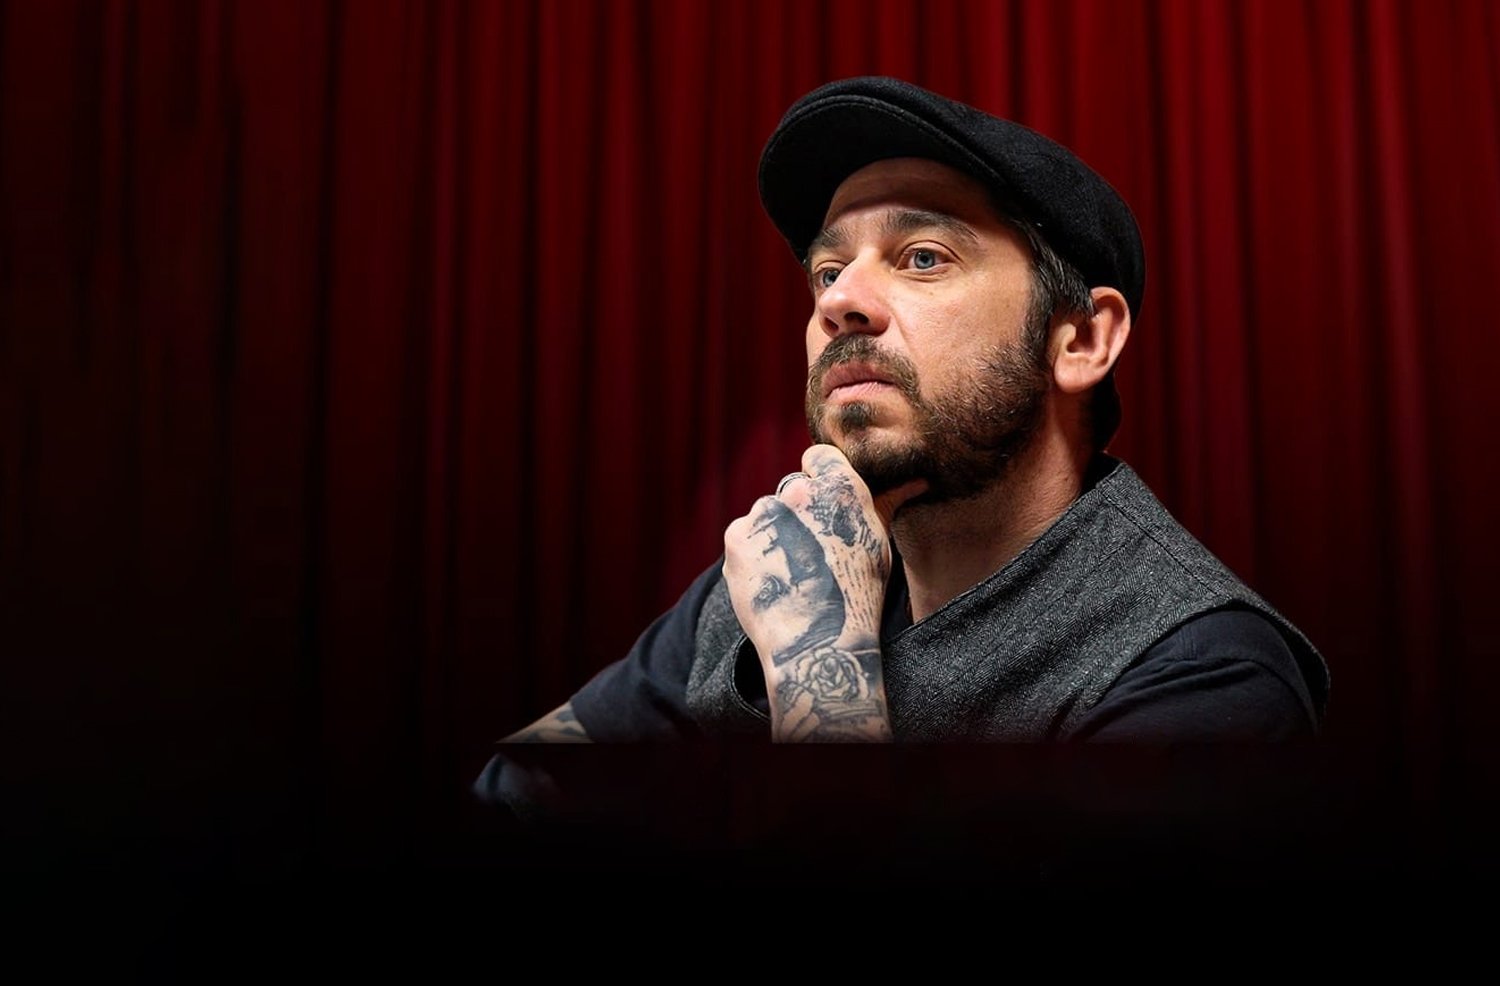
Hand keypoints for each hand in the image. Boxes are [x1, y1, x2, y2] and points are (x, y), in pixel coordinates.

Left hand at [722, 445, 922, 740]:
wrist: (816, 644)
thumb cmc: (857, 597)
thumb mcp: (880, 546)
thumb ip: (884, 504)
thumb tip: (914, 479)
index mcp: (840, 487)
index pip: (819, 457)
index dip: (820, 478)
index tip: (822, 505)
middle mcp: (800, 491)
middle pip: (792, 489)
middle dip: (797, 512)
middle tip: (809, 553)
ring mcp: (763, 513)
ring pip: (766, 514)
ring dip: (774, 534)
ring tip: (790, 575)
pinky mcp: (736, 536)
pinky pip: (745, 535)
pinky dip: (753, 554)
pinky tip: (771, 580)